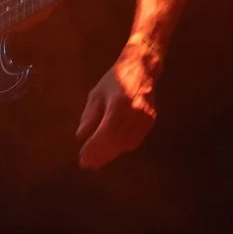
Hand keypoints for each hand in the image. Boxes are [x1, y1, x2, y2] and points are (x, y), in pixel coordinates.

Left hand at [75, 42, 159, 169]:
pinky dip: (123, 147)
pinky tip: (112, 151)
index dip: (94, 148)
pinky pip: (136, 139)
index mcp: (119, 104)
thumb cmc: (114, 80)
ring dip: (111, 154)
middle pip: (116, 141)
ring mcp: (146, 118)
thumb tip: (80, 136)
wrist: (142, 68)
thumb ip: (89, 116)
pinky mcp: (151, 120)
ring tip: (97, 162)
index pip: (105, 133)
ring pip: (127, 143)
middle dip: (101, 155)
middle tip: (88, 165)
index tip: (83, 158)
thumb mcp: (96, 95)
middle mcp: (135, 113)